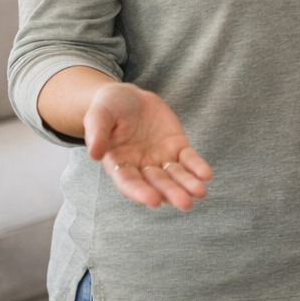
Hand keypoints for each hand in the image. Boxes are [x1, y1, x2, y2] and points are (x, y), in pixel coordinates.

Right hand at [84, 83, 213, 209]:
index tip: (154, 201)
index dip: (141, 192)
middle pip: (156, 183)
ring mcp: (160, 158)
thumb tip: (94, 153)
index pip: (129, 183)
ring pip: (175, 175)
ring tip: (200, 192)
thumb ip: (97, 132)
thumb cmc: (109, 107)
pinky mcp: (176, 146)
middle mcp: (140, 166)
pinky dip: (197, 167)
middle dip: (170, 193)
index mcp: (118, 163)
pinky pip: (188, 159)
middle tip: (185, 203)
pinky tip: (206, 174)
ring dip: (187, 184)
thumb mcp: (98, 114)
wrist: (128, 97)